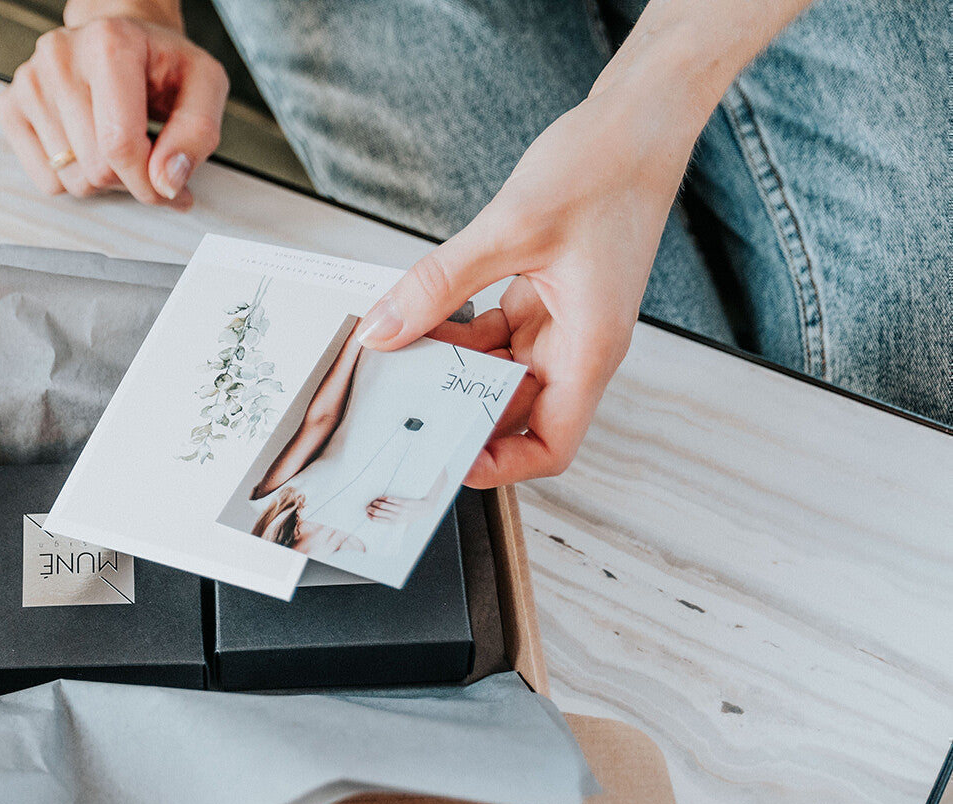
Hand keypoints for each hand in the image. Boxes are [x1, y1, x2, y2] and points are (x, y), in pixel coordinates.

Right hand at [0, 2, 228, 208]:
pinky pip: (46, 180)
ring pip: (72, 180)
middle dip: (129, 179)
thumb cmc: (160, 62)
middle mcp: (61, 57)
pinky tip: (88, 145)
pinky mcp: (11, 106)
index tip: (167, 187)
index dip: (148, 184)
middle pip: (96, 169)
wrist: (121, 40)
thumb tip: (167, 182)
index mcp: (109, 44)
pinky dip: (73, 177)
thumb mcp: (204, 85)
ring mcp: (30, 81)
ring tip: (116, 143)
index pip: (120, 146)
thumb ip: (196, 134)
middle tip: (145, 155)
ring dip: (103, 180)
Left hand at [356, 71, 712, 486]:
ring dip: (449, 369)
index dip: (500, 464)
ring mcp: (560, 325)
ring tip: (397, 355)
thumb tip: (382, 330)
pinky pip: (493, 337)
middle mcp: (578, 347)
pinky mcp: (543, 300)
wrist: (639, 121)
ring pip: (496, 375)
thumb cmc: (603, 169)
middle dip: (457, 411)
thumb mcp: (509, 229)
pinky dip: (456, 333)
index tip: (448, 458)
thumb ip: (439, 285)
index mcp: (589, 349)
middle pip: (514, 414)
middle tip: (398, 402)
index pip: (550, 445)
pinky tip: (418, 316)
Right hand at [365, 494, 431, 523]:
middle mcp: (396, 516)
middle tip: (368, 507)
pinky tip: (380, 497)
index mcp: (395, 523)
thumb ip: (398, 529)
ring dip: (375, 503)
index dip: (371, 516)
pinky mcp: (402, 502)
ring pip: (382, 505)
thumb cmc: (414, 516)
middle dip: (371, 509)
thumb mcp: (405, 525)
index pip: (378, 520)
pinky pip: (389, 499)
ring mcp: (399, 509)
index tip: (367, 513)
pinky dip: (383, 498)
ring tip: (373, 502)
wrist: (425, 509)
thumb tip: (390, 537)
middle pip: (378, 512)